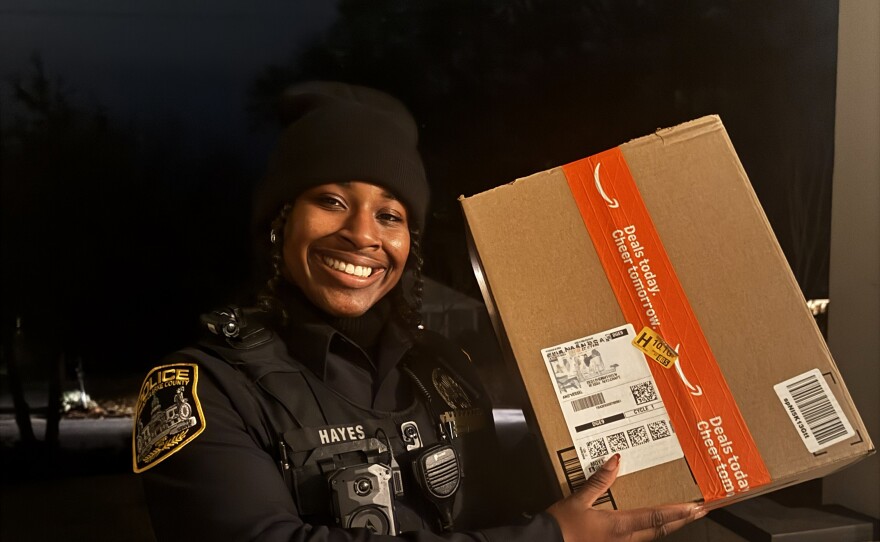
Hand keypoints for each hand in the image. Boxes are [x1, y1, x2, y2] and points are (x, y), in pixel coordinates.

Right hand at [546, 454, 705, 541]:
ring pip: (651, 536)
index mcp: (618, 526)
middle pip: (661, 529)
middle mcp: (624, 540)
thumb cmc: (560, 528)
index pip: (656, 517)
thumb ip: (598, 481)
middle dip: (682, 520)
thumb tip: (615, 461)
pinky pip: (638, 539)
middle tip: (699, 510)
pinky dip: (650, 530)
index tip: (696, 506)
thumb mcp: (577, 500)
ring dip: (669, 525)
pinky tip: (650, 526)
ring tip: (682, 516)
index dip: (678, 511)